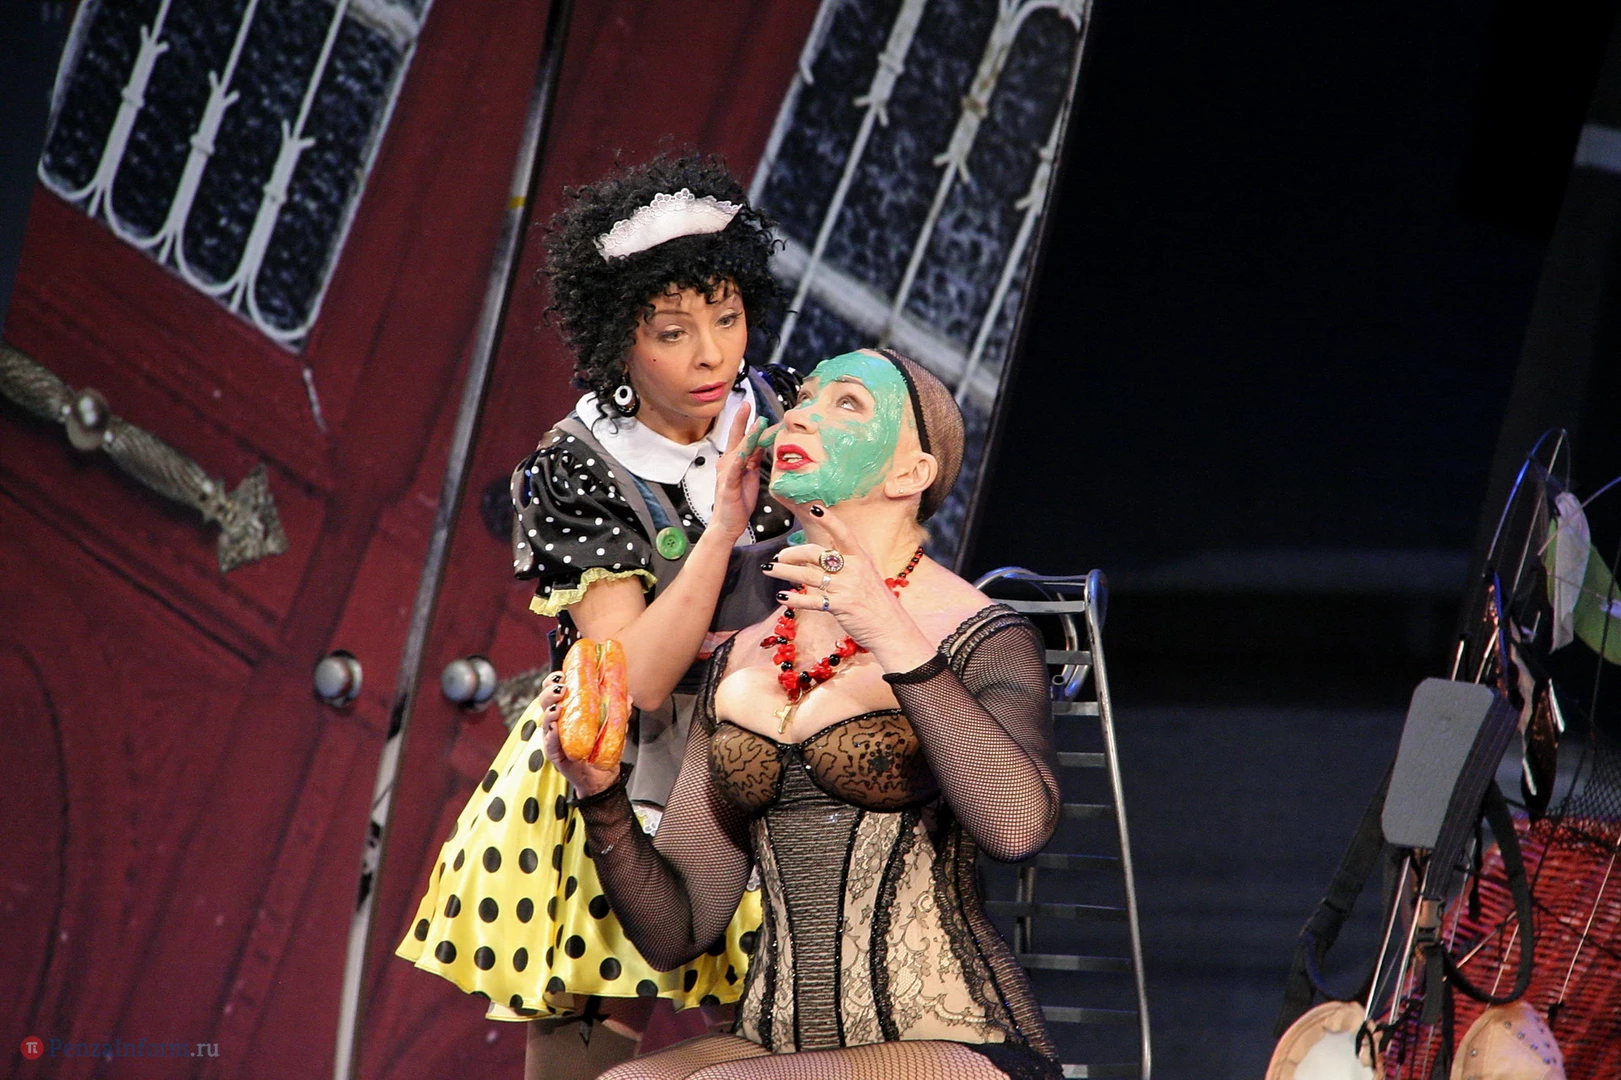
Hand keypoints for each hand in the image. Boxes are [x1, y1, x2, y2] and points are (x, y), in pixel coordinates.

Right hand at [536, 671, 621, 798]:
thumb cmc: (601, 748)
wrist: (602, 777)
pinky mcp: (555, 755)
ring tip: (558, 706)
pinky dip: (551, 735)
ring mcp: (554, 738)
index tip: (562, 673)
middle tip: (561, 687)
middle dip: (550, 691)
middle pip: (545, 702)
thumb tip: (627, 697)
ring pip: (545, 720)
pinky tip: (554, 728)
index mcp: (568, 711)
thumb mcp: (613, 726)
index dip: (555, 680)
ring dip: (550, 710)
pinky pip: (550, 743)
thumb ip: (618, 712)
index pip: (555, 691)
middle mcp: (557, 722)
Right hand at [707, 411, 766, 541]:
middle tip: (746, 404)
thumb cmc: (738, 501)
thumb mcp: (750, 475)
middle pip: (736, 438)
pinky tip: (743, 451)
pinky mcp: (728, 486)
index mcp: (733, 461)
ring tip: (756, 423)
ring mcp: (726, 474)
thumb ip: (754, 458)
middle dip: (741, 420)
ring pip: (738, 451)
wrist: (727, 524)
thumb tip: (762, 442)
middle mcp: (727, 463)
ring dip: (747, 437)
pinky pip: (733, 471)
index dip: (747, 423)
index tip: (752, 408)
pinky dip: (738, 460)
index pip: (741, 438)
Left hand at [761, 502, 918, 654]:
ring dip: (784, 572)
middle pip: (816, 554)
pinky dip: (795, 598)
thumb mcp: (866, 575)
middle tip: (778, 557)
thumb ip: (846, 563)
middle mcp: (853, 569)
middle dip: (792, 553)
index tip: (814, 508)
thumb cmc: (876, 602)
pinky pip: (813, 600)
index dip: (829, 520)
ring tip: (768, 570)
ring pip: (808, 575)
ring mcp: (847, 587)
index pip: (843, 533)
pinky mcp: (841, 606)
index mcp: (860, 558)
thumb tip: (822, 554)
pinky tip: (782, 596)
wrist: (891, 628)